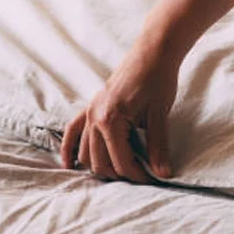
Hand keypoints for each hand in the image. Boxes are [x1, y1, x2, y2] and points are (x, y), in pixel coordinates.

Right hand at [60, 35, 178, 182]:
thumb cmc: (158, 80)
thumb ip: (158, 146)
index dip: (137, 175)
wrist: (153, 53)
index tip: (152, 180)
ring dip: (99, 165)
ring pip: (86, 151)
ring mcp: (90, 111)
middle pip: (99, 161)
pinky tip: (69, 163)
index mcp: (111, 121)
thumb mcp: (160, 115)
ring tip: (119, 173)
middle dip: (119, 174)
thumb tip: (164, 174)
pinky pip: (73, 131)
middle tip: (139, 177)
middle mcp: (94, 118)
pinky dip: (69, 148)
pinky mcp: (91, 106)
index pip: (120, 161)